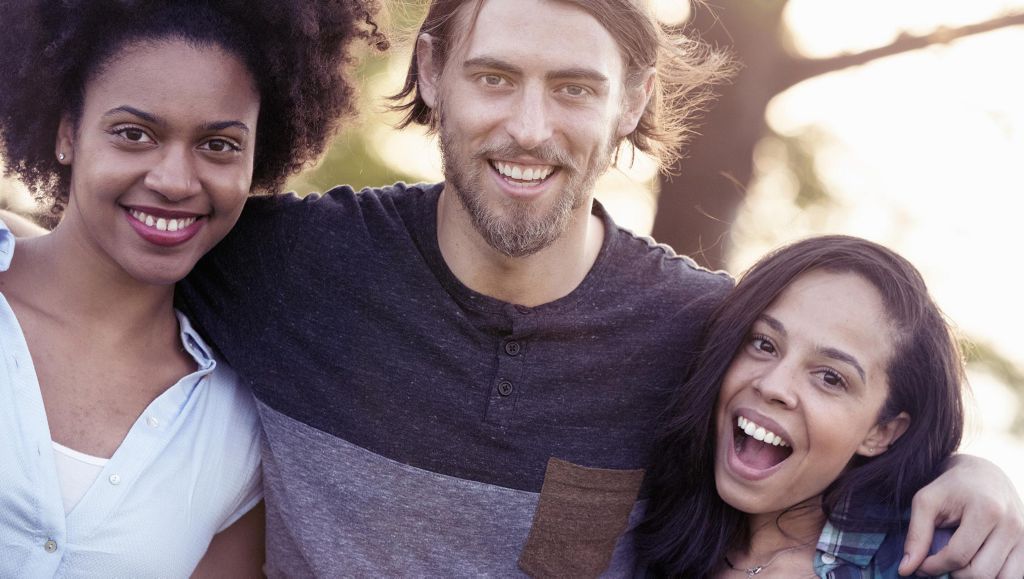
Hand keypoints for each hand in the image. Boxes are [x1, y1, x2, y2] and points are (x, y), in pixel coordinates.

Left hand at [899, 454, 1023, 577]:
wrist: (985, 475)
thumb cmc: (951, 487)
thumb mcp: (926, 501)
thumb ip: (916, 535)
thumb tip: (905, 569)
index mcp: (986, 510)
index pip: (958, 556)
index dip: (934, 567)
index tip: (920, 565)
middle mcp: (1011, 525)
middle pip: (980, 573)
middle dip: (954, 575)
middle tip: (939, 564)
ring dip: (974, 578)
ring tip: (959, 564)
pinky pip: (1014, 577)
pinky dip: (993, 578)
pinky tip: (976, 565)